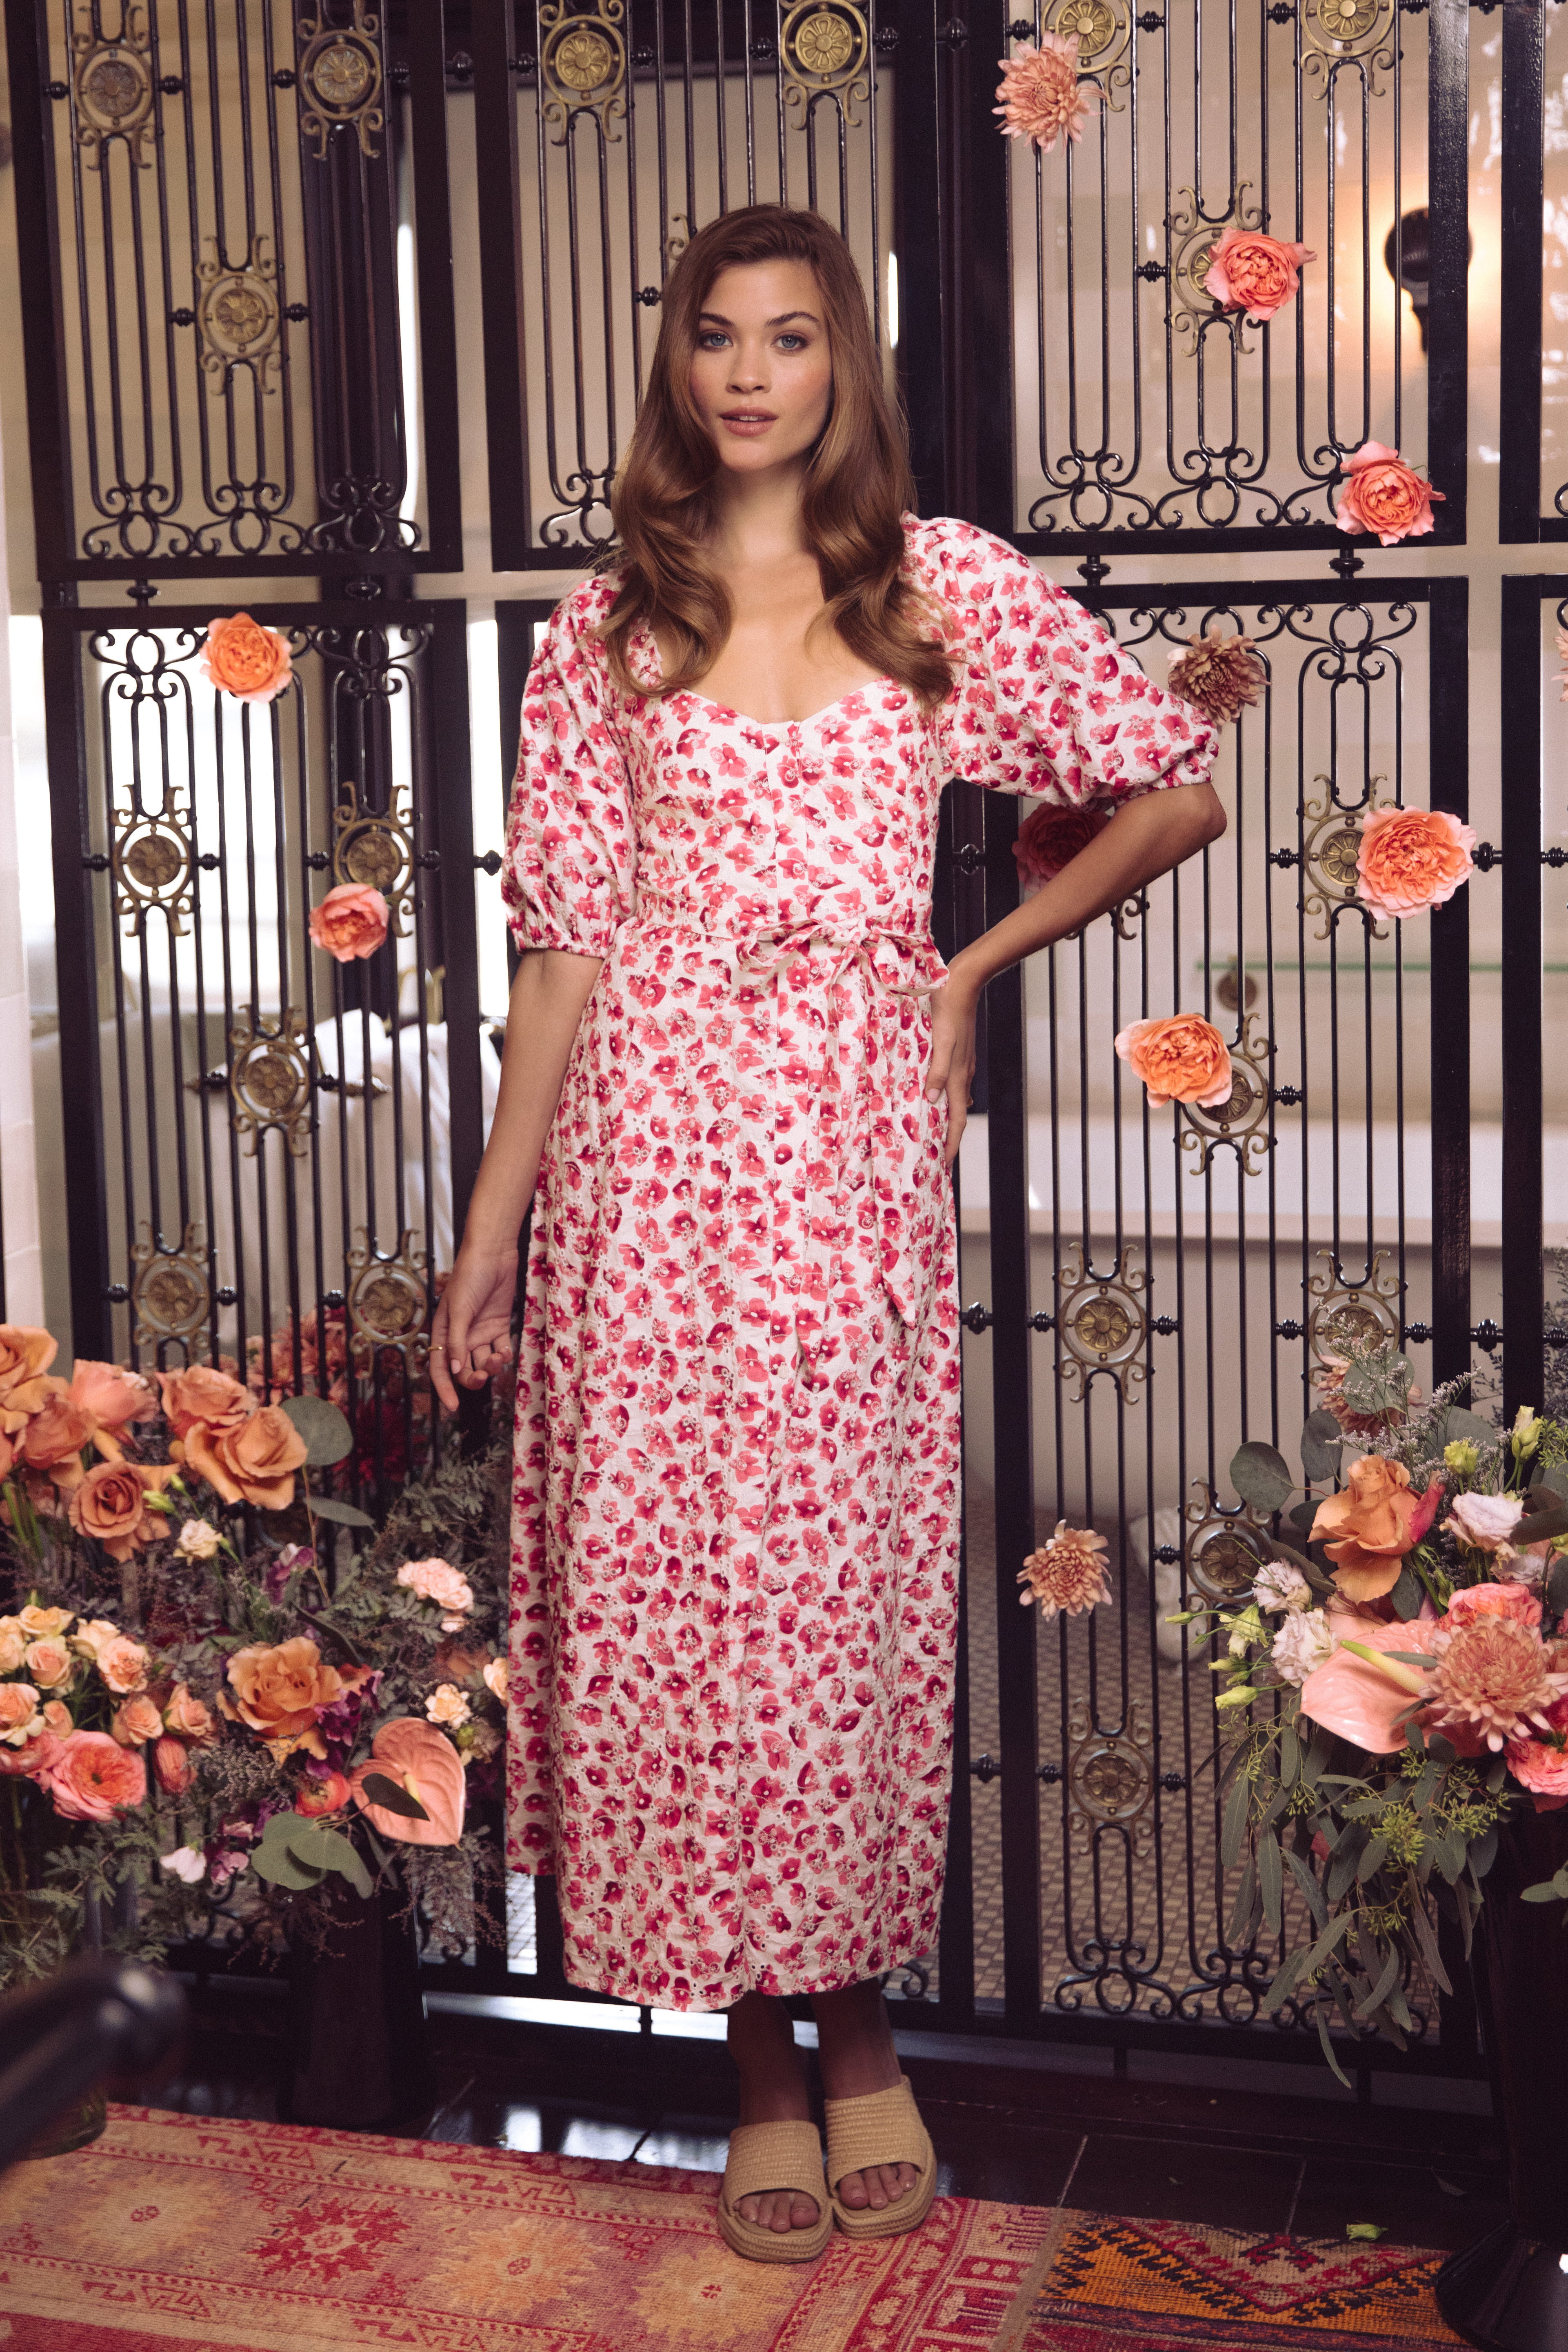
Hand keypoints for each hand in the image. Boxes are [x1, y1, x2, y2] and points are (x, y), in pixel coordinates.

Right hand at [430, 1248, 518, 1412]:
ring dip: (490, 1366)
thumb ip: (456, 1340)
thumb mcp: (459, 1310)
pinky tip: (505, 1351)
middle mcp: (460, 1336)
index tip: (452, 1407)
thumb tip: (452, 1368)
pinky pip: (499, 1349)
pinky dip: (503, 1355)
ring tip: (497, 1358)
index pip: (439, 1367)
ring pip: (483, 1361)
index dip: (444, 1388)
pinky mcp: (498, 1326)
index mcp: (443, 1332)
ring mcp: (480, 1332)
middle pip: (463, 1369)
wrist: (493, 1255)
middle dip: (472, 1378)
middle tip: (483, 1377)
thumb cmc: (469, 1277)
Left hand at [923, 970, 979, 1167]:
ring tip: (932, 1129)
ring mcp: (962, 1064)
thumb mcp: (940, 1042)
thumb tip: (931, 1100)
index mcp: (959, 1076)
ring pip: (954, 1098)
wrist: (962, 984)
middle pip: (956, 1113)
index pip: (957, 1119)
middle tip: (935, 1152)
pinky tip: (932, 1094)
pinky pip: (951, 1082)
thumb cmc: (947, 1011)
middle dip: (948, 1135)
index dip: (952, 1143)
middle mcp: (962, 1074)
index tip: (945, 1163)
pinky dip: (943, 1096)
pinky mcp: (958, 1053)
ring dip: (945, 1116)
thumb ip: (937, 1072)